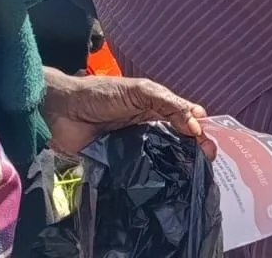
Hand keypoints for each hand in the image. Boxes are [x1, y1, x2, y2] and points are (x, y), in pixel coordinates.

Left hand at [42, 69, 214, 159]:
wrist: (60, 112)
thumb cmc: (101, 95)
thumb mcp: (140, 91)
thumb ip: (169, 105)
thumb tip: (198, 125)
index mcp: (156, 107)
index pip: (186, 118)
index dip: (201, 128)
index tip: (211, 142)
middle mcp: (148, 127)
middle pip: (178, 139)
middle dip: (195, 147)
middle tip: (207, 159)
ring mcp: (134, 146)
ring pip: (163, 156)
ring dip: (178, 163)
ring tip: (194, 171)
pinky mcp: (119, 164)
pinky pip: (141, 169)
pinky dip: (155, 174)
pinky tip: (168, 180)